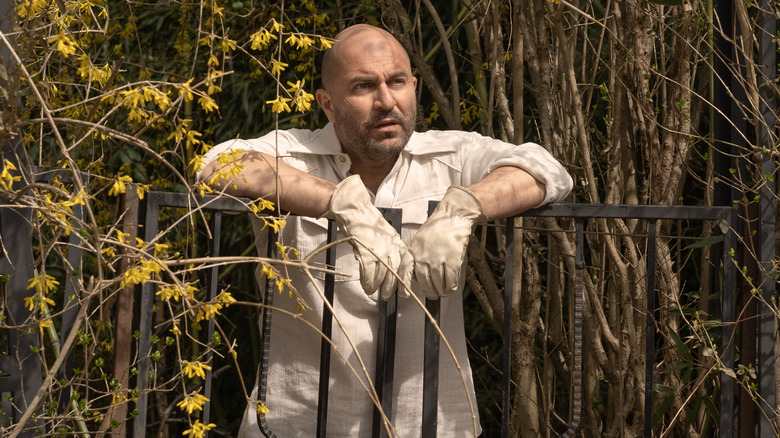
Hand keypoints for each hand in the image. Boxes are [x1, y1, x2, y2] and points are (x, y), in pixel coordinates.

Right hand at [325, 175, 408, 299]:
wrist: (355, 210)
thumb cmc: (367, 223)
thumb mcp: (385, 234)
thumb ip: (389, 248)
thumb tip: (390, 265)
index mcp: (397, 242)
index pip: (405, 263)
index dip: (405, 278)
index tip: (404, 289)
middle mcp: (391, 246)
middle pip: (395, 272)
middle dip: (391, 287)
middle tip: (387, 296)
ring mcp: (379, 250)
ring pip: (381, 274)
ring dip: (376, 285)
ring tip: (372, 291)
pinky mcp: (366, 252)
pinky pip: (368, 272)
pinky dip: (367, 281)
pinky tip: (366, 286)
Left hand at [400, 186, 484, 298]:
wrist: (453, 215)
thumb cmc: (437, 229)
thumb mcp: (420, 241)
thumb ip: (417, 257)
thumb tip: (418, 277)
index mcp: (412, 250)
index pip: (404, 271)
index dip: (404, 285)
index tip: (404, 296)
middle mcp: (423, 255)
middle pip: (424, 281)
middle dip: (430, 291)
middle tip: (434, 295)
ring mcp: (437, 257)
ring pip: (437, 282)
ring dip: (441, 290)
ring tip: (444, 292)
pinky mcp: (451, 257)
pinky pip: (450, 278)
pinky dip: (451, 286)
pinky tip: (452, 287)